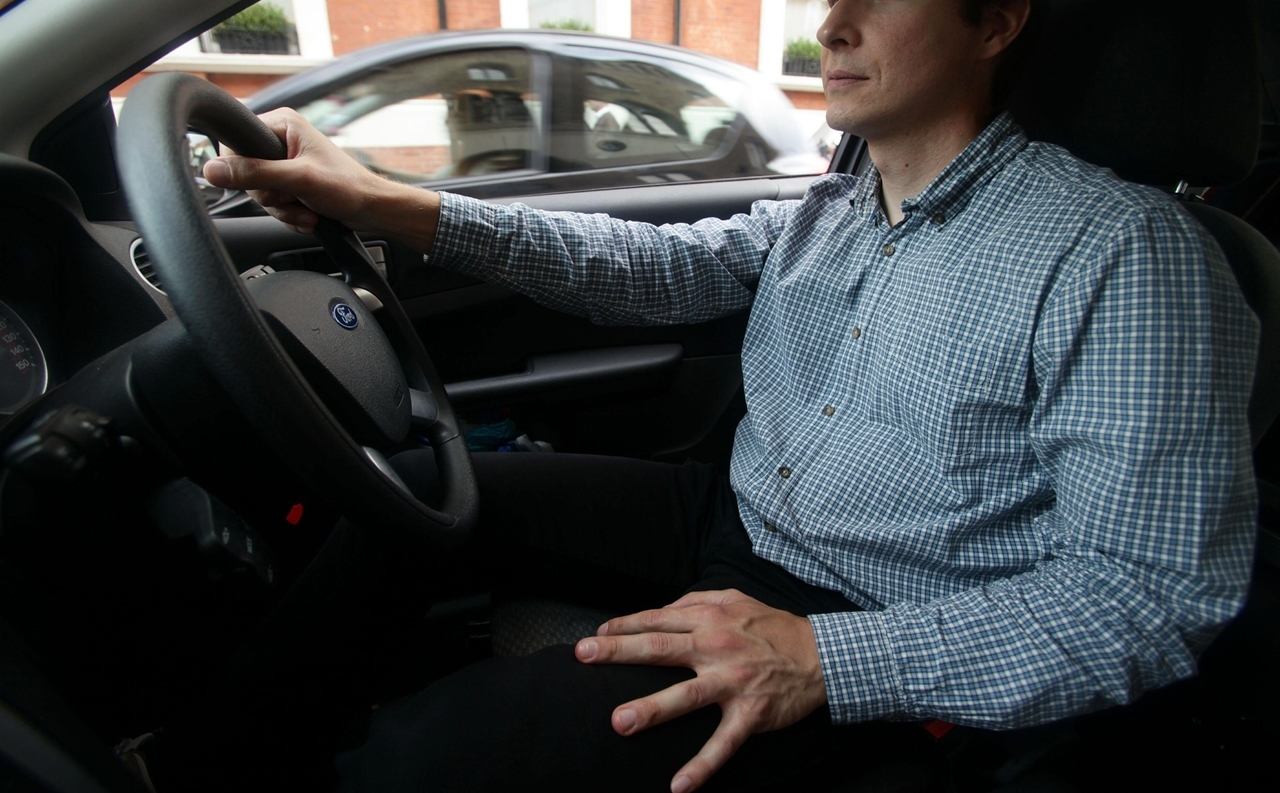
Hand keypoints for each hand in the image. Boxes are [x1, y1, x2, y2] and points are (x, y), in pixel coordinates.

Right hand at [202, 108, 442, 250]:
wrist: (372, 210)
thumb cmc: (347, 187)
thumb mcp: (297, 179)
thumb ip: (254, 173)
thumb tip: (211, 170)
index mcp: (281, 124)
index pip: (234, 143)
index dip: (242, 170)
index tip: (265, 184)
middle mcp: (281, 139)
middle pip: (246, 174)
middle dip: (271, 196)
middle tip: (293, 198)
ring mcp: (286, 162)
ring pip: (260, 193)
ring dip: (283, 209)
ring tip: (306, 209)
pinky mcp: (292, 181)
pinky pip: (274, 203)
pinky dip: (290, 214)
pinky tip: (308, 215)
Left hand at [574, 589, 826, 792]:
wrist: (822, 655)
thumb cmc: (772, 627)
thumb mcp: (734, 599)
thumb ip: (695, 601)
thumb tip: (661, 609)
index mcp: (708, 619)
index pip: (656, 620)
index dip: (623, 627)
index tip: (596, 636)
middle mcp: (715, 647)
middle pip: (658, 648)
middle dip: (618, 652)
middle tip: (582, 656)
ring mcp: (732, 681)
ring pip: (686, 696)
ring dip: (652, 709)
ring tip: (619, 722)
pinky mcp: (750, 713)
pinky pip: (723, 742)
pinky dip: (703, 764)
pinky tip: (680, 785)